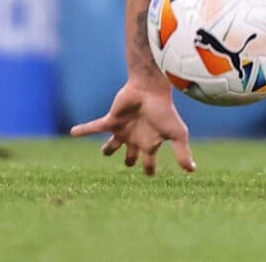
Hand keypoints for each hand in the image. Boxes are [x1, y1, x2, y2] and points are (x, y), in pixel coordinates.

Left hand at [70, 79, 194, 175]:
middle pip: (131, 155)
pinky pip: (93, 127)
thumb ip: (183, 152)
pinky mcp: (111, 121)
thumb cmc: (164, 111)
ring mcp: (123, 129)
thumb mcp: (177, 134)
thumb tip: (192, 171)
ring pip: (113, 144)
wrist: (150, 90)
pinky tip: (72, 133)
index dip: (149, 170)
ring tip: (105, 151)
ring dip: (108, 149)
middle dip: (130, 161)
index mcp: (150, 143)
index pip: (149, 162)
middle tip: (129, 165)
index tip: (150, 176)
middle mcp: (136, 138)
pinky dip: (83, 130)